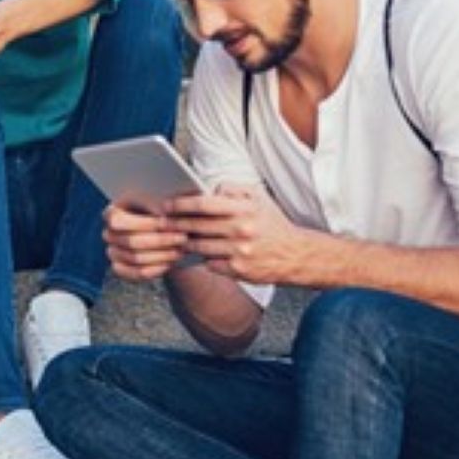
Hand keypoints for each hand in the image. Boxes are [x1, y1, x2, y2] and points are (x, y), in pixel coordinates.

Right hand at [103, 200, 193, 281]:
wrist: (162, 229)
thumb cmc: (159, 210)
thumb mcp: (158, 199)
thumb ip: (158, 204)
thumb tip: (162, 214)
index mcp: (111, 213)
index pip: (119, 222)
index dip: (145, 224)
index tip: (168, 222)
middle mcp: (108, 234)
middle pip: (131, 242)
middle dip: (160, 240)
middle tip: (182, 237)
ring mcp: (112, 253)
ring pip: (136, 259)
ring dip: (162, 255)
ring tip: (180, 249)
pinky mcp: (121, 269)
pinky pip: (137, 274)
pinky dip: (156, 269)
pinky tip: (171, 262)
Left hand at [164, 186, 321, 285]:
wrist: (295, 254)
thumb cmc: (272, 223)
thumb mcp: (258, 198)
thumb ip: (234, 189)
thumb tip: (210, 188)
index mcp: (244, 209)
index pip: (204, 204)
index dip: (181, 205)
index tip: (167, 205)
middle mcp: (241, 230)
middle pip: (197, 226)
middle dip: (175, 224)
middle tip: (162, 223)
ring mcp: (239, 252)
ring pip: (199, 247)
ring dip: (186, 243)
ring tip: (180, 237)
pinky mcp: (238, 271)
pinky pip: (209, 264)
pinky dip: (204, 259)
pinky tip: (202, 253)